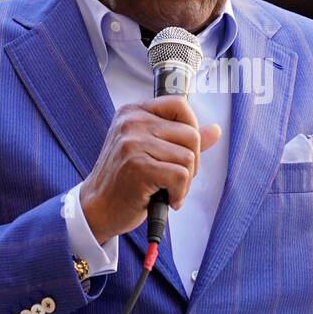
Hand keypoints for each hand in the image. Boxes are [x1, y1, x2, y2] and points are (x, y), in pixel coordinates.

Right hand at [79, 95, 221, 243]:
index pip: (180, 105)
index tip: (184, 151)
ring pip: (188, 157)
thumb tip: (215, 130)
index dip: (192, 128)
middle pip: (191, 134)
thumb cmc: (124, 180)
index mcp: (133, 112)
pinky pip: (181, 176)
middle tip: (176, 180)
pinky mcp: (138, 166)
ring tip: (167, 191)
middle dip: (192, 163)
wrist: (97, 208)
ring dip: (185, 183)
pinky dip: (179, 193)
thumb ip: (181, 138)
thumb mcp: (150, 150)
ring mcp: (133, 143)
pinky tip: (166, 199)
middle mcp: (132, 122)